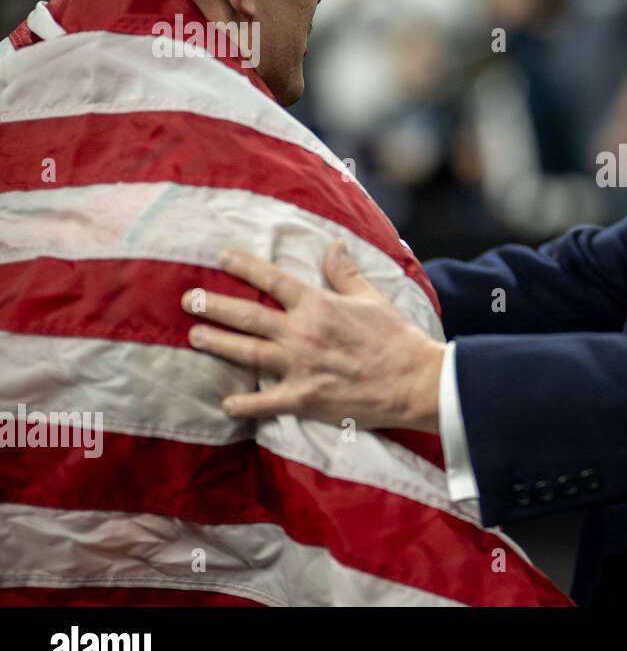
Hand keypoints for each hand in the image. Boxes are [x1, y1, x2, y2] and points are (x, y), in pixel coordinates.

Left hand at [182, 240, 442, 431]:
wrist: (413, 380)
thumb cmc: (395, 337)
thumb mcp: (371, 298)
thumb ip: (345, 273)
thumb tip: (333, 244)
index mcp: (318, 305)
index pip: (273, 280)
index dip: (244, 267)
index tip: (221, 258)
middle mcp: (302, 333)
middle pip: (249, 316)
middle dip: (215, 306)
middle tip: (189, 299)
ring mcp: (299, 366)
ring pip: (247, 353)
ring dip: (218, 343)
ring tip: (195, 336)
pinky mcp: (303, 397)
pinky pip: (264, 402)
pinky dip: (243, 405)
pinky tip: (224, 405)